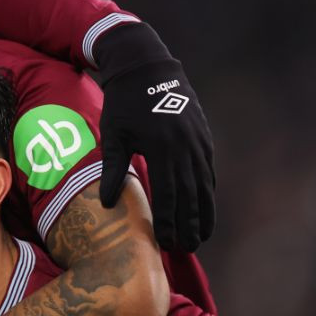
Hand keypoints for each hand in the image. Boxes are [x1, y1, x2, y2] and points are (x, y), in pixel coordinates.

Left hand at [96, 30, 215, 251]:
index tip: (166, 243)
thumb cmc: (124, 103)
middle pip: (190, 196)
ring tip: (201, 237)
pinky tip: (206, 207)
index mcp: (162, 149)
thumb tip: (107, 203)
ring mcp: (199, 142)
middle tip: (187, 249)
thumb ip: (113, 169)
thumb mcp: (114, 135)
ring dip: (204, 213)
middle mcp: (186, 148)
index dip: (168, 221)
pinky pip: (208, 170)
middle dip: (189, 225)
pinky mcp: (204, 136)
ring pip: (204, 186)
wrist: (147, 66)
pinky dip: (208, 192)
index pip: (168, 195)